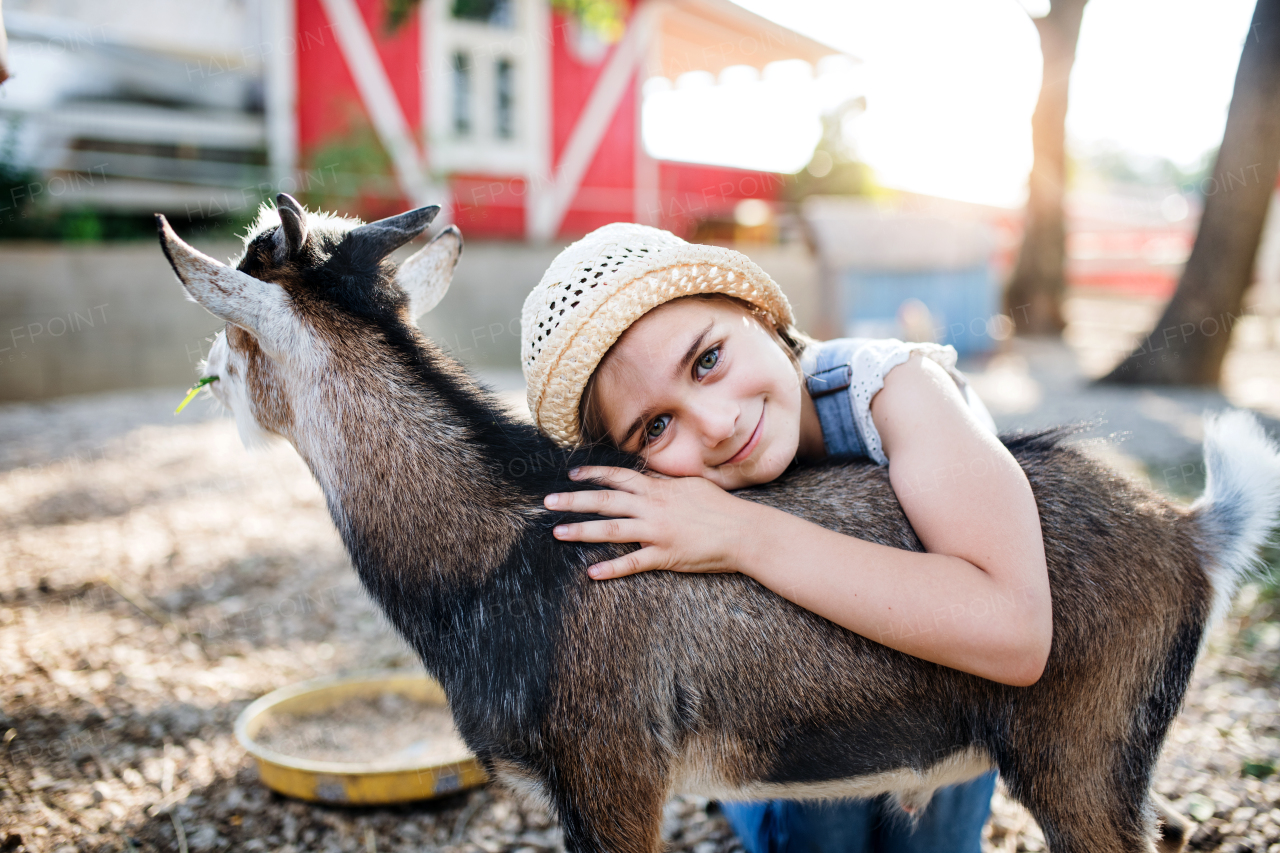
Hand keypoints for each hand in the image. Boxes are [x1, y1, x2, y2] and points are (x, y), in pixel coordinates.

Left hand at [544, 466, 753, 579]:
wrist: (744, 532)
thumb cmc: (720, 508)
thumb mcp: (690, 486)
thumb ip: (664, 483)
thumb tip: (645, 477)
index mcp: (658, 489)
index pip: (619, 476)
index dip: (593, 474)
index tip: (571, 475)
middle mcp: (653, 507)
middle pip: (606, 501)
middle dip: (575, 500)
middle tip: (548, 502)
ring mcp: (657, 532)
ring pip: (612, 530)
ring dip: (583, 531)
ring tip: (559, 533)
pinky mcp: (665, 556)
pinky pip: (633, 563)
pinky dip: (612, 568)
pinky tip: (592, 572)